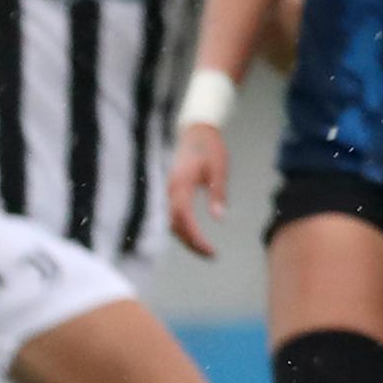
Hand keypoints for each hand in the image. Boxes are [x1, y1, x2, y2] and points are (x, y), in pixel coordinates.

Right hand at [166, 123, 227, 257]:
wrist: (195, 128)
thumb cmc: (209, 147)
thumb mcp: (219, 169)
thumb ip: (218, 193)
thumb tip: (218, 218)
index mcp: (180, 184)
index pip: (184, 219)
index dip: (195, 238)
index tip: (211, 251)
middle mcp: (166, 188)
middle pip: (172, 224)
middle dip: (189, 242)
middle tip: (209, 254)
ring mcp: (162, 187)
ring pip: (167, 220)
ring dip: (182, 235)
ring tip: (202, 246)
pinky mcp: (163, 187)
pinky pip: (165, 212)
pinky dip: (177, 225)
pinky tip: (189, 232)